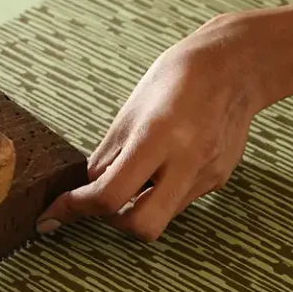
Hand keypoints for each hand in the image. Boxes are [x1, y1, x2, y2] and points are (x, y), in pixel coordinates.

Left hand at [37, 15, 262, 240]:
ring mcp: (206, 175)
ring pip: (161, 217)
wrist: (236, 65)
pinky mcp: (218, 180)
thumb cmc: (179, 78)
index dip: (76, 208)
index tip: (55, 213)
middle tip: (101, 202)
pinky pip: (178, 202)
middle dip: (113, 221)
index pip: (110, 194)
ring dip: (137, 207)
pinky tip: (165, 165)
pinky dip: (160, 193)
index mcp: (158, 137)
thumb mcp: (130, 112)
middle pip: (142, 226)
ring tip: (136, 175)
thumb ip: (107, 156)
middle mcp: (186, 162)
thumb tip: (87, 189)